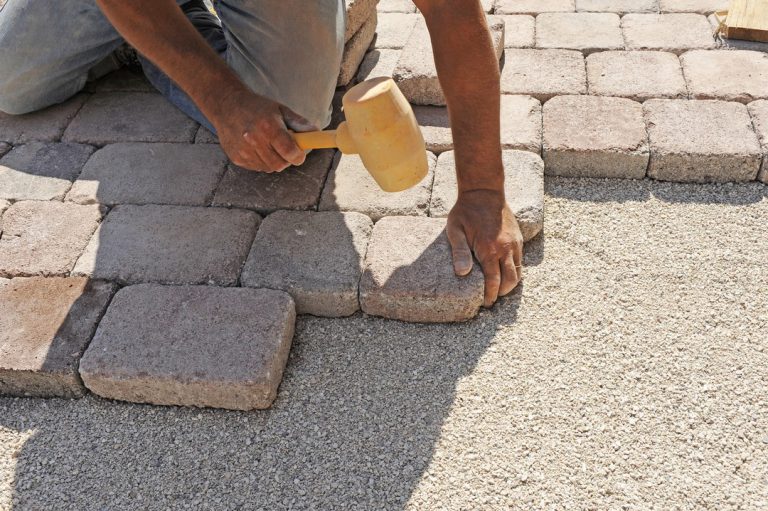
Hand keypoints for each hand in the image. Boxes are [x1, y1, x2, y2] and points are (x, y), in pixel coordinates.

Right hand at [211, 89, 306, 171]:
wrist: (227, 105)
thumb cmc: (258, 107)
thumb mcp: (281, 110)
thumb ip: (300, 123)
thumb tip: (316, 133)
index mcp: (268, 127)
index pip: (290, 152)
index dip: (298, 156)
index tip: (299, 154)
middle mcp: (254, 140)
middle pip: (280, 165)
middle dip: (286, 160)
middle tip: (285, 150)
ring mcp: (243, 150)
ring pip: (268, 168)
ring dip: (274, 161)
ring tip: (269, 145)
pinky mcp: (236, 157)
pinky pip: (257, 167)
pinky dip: (261, 161)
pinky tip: (257, 148)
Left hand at [447, 190, 523, 307]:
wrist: (484, 191)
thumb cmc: (465, 211)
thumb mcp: (455, 230)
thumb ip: (459, 252)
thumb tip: (462, 273)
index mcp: (489, 249)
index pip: (493, 281)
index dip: (490, 296)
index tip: (485, 303)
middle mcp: (505, 248)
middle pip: (510, 281)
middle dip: (502, 293)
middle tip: (491, 299)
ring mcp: (514, 243)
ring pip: (518, 272)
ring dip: (509, 283)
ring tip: (498, 288)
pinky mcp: (518, 239)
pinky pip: (520, 261)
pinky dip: (514, 271)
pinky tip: (503, 272)